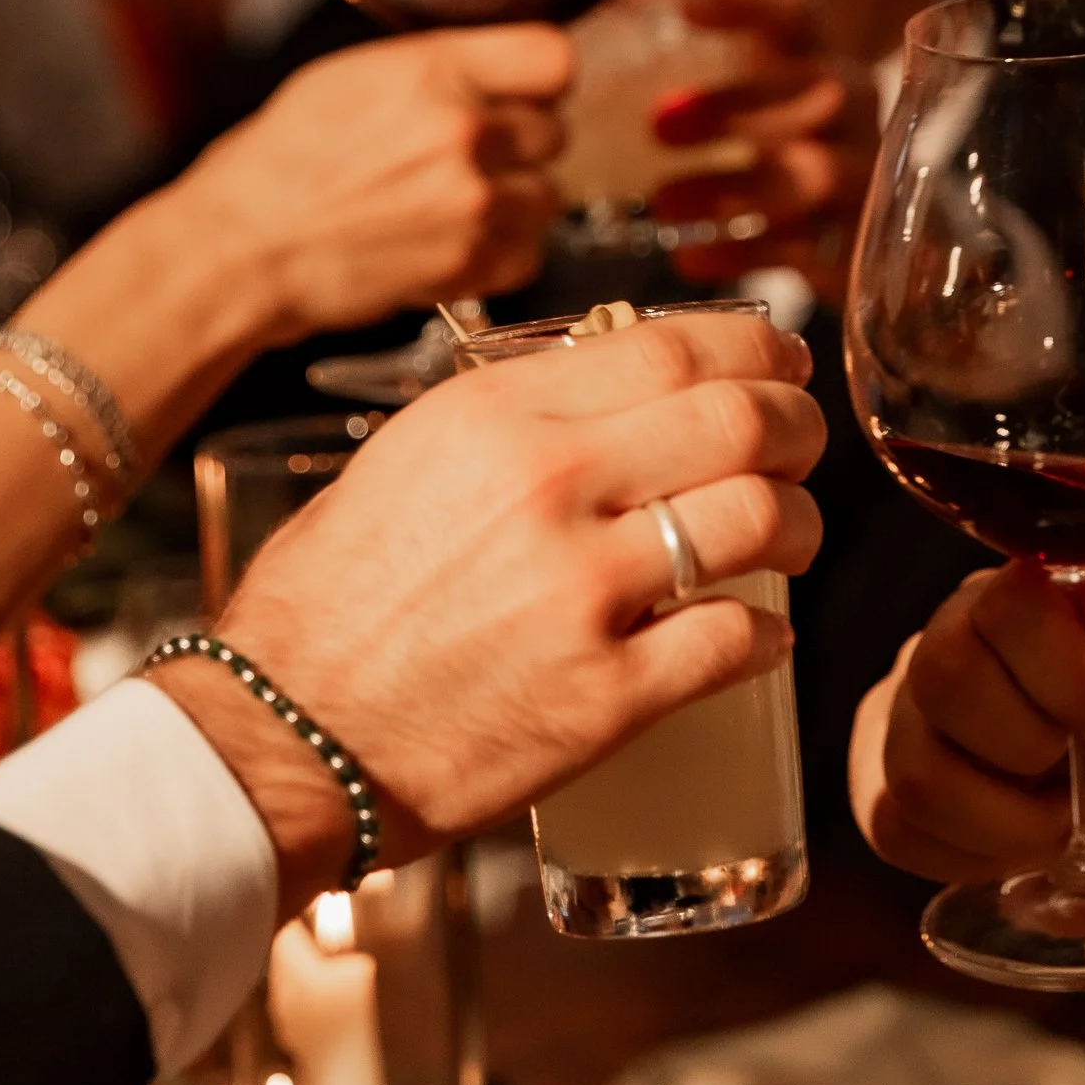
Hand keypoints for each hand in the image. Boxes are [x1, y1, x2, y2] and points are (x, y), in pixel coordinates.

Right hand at [154, 308, 824, 903]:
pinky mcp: (607, 697)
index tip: (783, 361)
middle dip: (799, 425)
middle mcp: (553, 487)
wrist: (280, 738)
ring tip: (794, 537)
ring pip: (762, 522)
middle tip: (804, 443)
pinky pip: (738, 641)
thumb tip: (608, 392)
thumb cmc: (329, 604)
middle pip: (742, 419)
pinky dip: (771, 633)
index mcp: (501, 417)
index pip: (674, 346)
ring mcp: (586, 594)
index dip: (755, 348)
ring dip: (802, 525)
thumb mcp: (407, 459)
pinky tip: (765, 632)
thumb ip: (512, 417)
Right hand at [186, 26, 572, 333]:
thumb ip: (435, 69)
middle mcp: (465, 132)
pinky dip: (504, 253)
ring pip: (549, 195)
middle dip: (519, 145)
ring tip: (459, 205)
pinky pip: (530, 253)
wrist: (241, 249)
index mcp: (435, 72)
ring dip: (515, 201)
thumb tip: (493, 70)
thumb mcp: (350, 76)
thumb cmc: (278, 163)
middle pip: (554, 130)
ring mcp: (473, 202)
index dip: (541, 79)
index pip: (553, 60)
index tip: (527, 92)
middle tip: (473, 157)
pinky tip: (457, 242)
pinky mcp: (469, 264)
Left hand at [647, 0, 878, 296]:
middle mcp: (851, 108)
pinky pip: (807, 249)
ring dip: (734, 188)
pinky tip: (688, 255)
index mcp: (817, 51)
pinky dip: (744, 254)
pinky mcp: (853, 243)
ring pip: (817, 176)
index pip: (793, 13)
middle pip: (816, 96)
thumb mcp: (733, 74)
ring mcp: (862, 175)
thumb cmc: (761, 119)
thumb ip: (673, 46)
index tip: (686, 6)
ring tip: (662, 201)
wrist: (833, 203)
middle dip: (736, 109)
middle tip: (657, 122)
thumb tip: (592, 12)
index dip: (747, 3)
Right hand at [850, 560, 1084, 1002]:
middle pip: (944, 676)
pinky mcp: (882, 785)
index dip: (1070, 675)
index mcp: (1034, 593)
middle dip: (1034, 749)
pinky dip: (974, 855)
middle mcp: (951, 633)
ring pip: (917, 767)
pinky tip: (1017, 839)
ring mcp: (904, 710)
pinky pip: (897, 827)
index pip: (1007, 605)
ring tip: (1060, 815)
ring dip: (1009, 820)